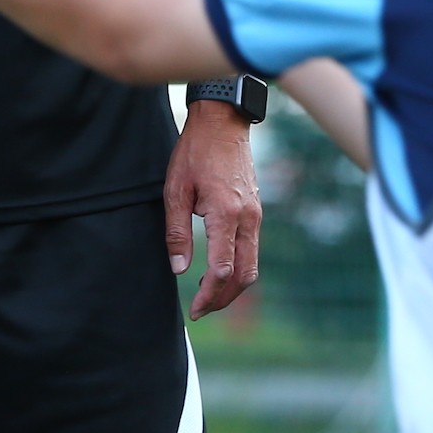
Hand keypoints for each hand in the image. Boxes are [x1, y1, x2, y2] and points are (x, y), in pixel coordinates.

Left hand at [165, 100, 261, 319]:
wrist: (223, 122)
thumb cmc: (195, 152)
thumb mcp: (175, 190)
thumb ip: (177, 232)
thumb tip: (180, 269)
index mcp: (225, 214)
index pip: (222, 269)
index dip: (208, 295)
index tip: (194, 309)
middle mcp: (247, 219)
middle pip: (244, 276)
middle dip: (224, 299)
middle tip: (202, 310)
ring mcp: (256, 215)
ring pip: (252, 265)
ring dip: (233, 287)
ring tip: (209, 295)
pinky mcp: (256, 211)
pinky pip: (252, 249)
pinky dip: (239, 268)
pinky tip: (220, 270)